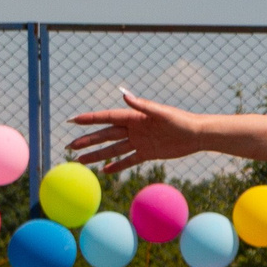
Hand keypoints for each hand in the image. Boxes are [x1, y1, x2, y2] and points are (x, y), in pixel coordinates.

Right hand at [68, 89, 203, 175]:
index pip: (107, 118)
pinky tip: (104, 171)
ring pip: (113, 149)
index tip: (72, 120)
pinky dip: (117, 166)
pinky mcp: (147, 153)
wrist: (198, 135)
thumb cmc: (182, 121)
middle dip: (87, 140)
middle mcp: (133, 129)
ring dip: (97, 155)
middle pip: (105, 135)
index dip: (90, 119)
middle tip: (69, 146)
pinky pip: (128, 161)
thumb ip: (142, 106)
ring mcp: (139, 141)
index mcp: (134, 117)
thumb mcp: (162, 114)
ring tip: (80, 160)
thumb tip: (124, 95)